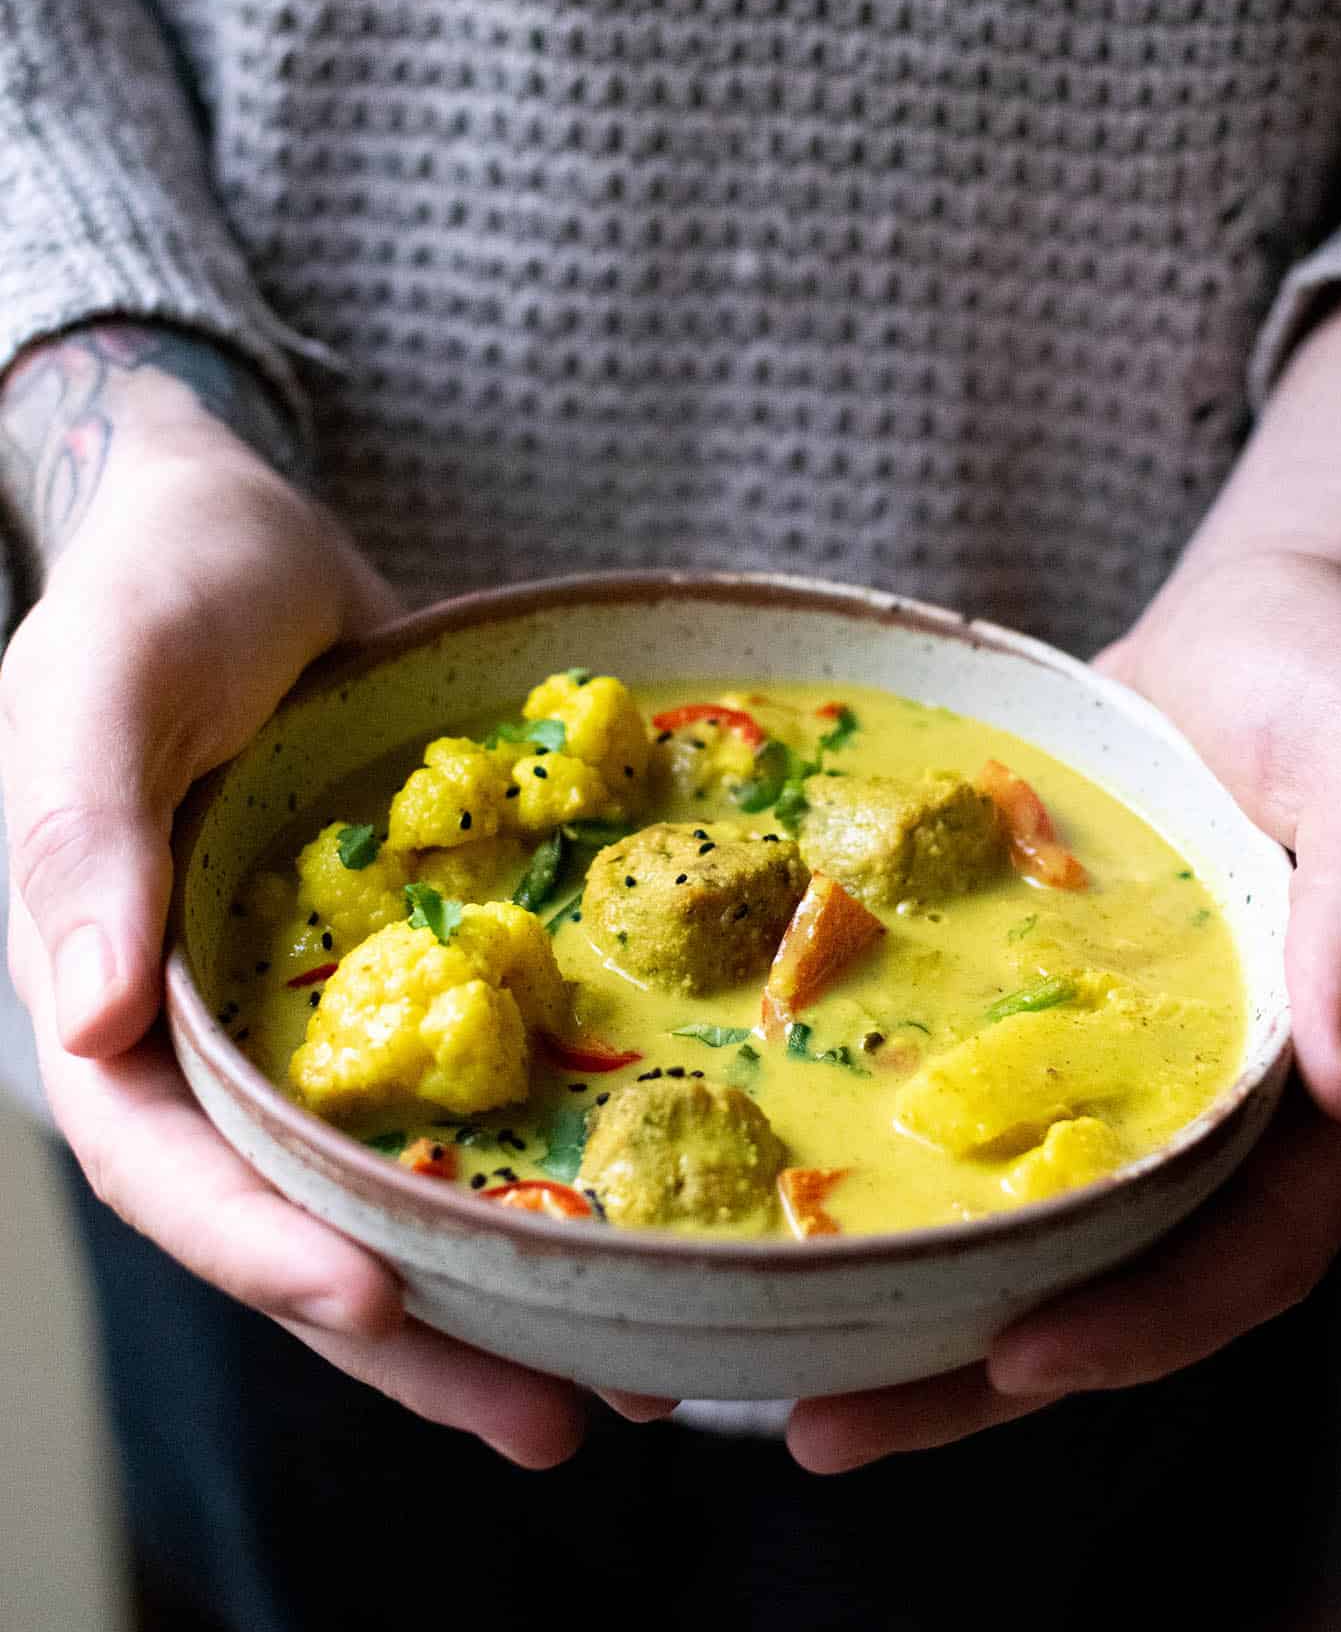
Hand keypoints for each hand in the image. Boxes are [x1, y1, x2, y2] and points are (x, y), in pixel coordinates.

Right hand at [0, 323, 665, 1463]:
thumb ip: (79, 839)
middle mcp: (213, 1043)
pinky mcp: (402, 978)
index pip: (171, 1170)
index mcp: (110, 1003)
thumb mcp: (101, 687)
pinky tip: (638, 1213)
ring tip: (637, 1375)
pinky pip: (468, 1093)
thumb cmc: (156, 595)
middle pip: (303, 1224)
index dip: (263, 1251)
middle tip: (563, 1420)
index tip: (383, 1303)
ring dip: (501, 1289)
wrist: (246, 543)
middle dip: (420, 1336)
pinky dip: (537, 1163)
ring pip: (396, 1189)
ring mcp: (314, 1021)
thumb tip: (88, 1021)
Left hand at [788, 283, 1340, 1470]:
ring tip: (765, 1365)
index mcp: (1308, 1082)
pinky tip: (772, 1201)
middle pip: (1104, 1277)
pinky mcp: (1030, 1021)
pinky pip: (959, 1120)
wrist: (1245, 630)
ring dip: (908, 1310)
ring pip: (1016, 1226)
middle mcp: (1206, 1107)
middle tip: (822, 1424)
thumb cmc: (1326, 679)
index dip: (1147, 1321)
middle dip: (974, 1370)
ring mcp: (1114, 1071)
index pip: (1248, 1252)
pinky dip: (882, 1176)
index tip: (1019, 1361)